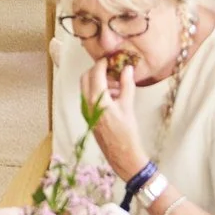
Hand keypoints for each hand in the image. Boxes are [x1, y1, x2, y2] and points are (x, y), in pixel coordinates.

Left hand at [82, 50, 147, 177]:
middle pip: (86, 78)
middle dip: (97, 71)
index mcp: (98, 99)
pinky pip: (88, 97)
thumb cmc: (127, 132)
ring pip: (86, 88)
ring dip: (98, 81)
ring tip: (116, 85)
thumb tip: (127, 68)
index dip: (103, 63)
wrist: (122, 155)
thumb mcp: (128, 106)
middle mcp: (87, 103)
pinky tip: (113, 96)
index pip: (96, 73)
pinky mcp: (88, 116)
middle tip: (112, 70)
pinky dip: (97, 92)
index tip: (111, 59)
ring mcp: (86, 110)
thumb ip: (127, 85)